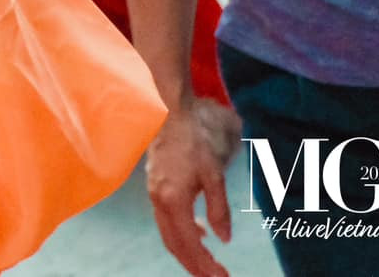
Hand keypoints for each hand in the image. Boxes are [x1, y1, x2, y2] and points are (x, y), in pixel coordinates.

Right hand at [145, 99, 237, 276]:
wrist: (169, 118)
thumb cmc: (193, 143)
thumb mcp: (213, 175)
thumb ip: (218, 209)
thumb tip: (224, 239)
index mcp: (173, 200)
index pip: (189, 243)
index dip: (205, 263)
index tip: (222, 276)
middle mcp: (159, 202)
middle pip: (174, 245)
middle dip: (194, 266)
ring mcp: (154, 196)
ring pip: (168, 236)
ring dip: (187, 254)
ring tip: (208, 265)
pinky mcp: (155, 191)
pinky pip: (167, 223)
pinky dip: (181, 236)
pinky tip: (200, 235)